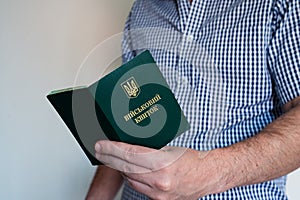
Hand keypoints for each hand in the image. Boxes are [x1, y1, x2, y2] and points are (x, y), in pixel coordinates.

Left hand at [95, 141, 226, 199]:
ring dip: (120, 167)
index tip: (100, 145)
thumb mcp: (171, 147)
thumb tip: (129, 144)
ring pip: (130, 178)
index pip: (129, 154)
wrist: (208, 176)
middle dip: (109, 157)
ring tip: (113, 157)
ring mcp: (158, 193)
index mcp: (162, 164)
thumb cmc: (193, 159)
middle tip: (99, 150)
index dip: (112, 149)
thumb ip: (149, 148)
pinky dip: (131, 177)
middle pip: (126, 167)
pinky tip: (129, 169)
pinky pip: (138, 187)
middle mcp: (159, 181)